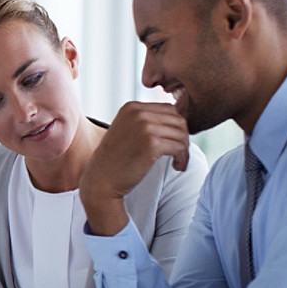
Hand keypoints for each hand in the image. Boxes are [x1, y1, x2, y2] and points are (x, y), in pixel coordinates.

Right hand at [80, 101, 188, 234]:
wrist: (102, 180)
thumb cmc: (116, 160)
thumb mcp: (127, 130)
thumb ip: (146, 121)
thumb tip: (178, 119)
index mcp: (132, 107)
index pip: (168, 109)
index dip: (175, 127)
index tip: (174, 143)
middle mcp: (138, 113)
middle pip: (177, 119)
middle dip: (182, 137)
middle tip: (179, 154)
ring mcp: (145, 127)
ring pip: (181, 133)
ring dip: (184, 149)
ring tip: (179, 162)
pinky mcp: (152, 144)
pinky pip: (179, 147)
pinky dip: (183, 158)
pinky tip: (177, 166)